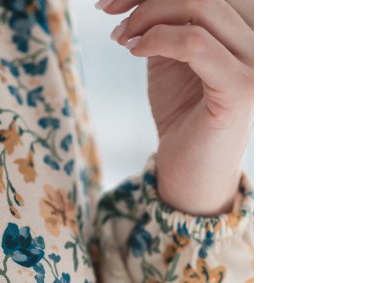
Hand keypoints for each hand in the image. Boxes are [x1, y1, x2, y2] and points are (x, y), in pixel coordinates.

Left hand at [98, 0, 253, 214]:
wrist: (190, 173)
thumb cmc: (182, 115)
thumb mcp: (173, 53)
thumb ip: (169, 17)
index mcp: (253, 25)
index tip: (114, 0)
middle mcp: (265, 38)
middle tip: (109, 13)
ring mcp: (260, 62)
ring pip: (201, 7)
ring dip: (148, 16)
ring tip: (122, 37)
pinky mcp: (243, 87)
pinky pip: (195, 43)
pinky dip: (158, 39)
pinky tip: (135, 50)